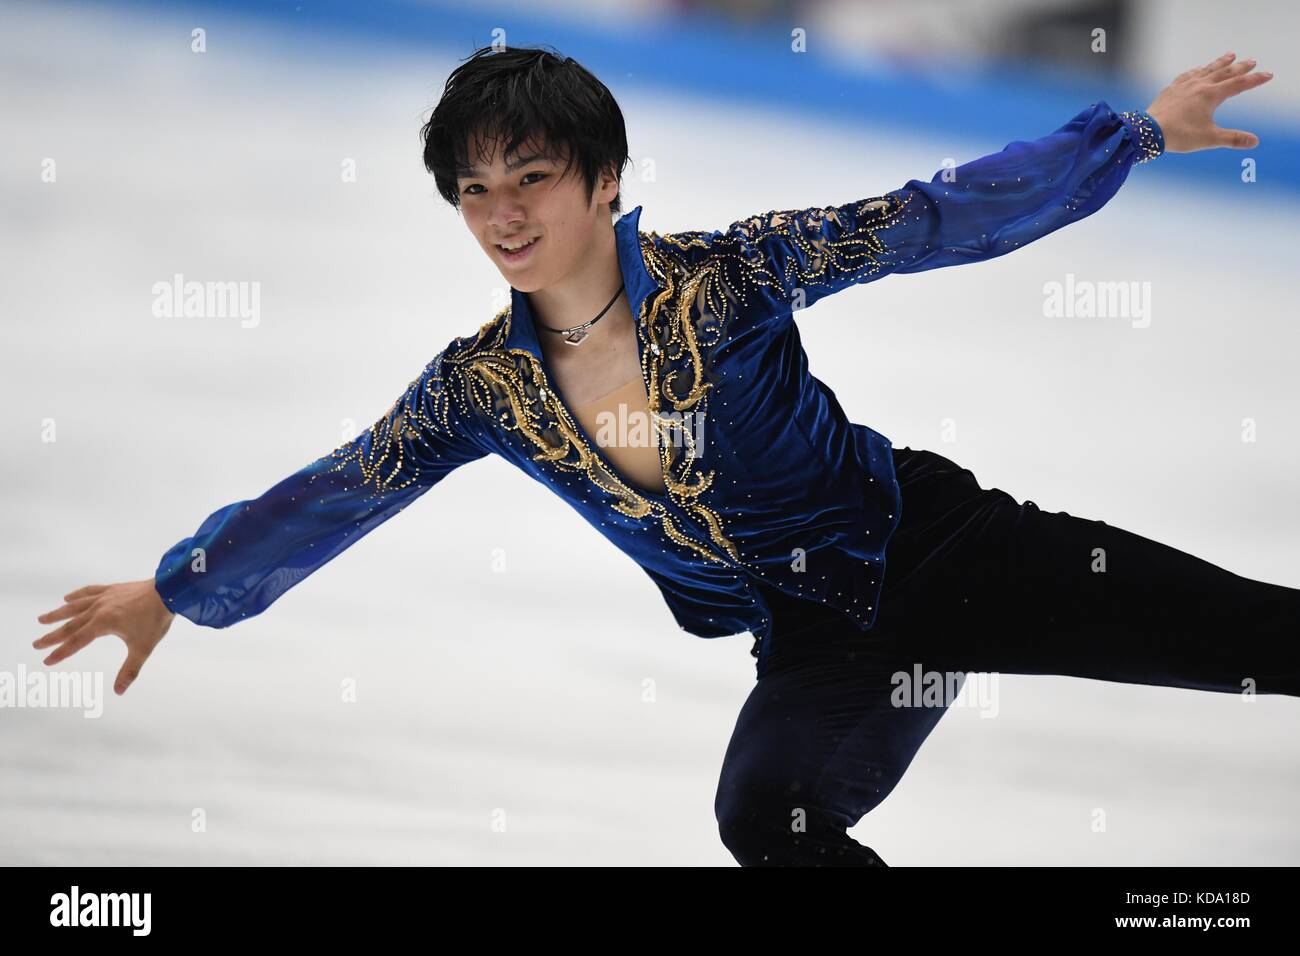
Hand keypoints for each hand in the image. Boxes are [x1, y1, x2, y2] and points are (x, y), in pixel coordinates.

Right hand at [35, 580, 175, 695]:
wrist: (168, 591)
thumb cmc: (155, 620)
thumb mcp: (143, 648)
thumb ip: (130, 670)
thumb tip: (119, 691)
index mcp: (103, 624)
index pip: (77, 641)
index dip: (61, 652)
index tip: (47, 660)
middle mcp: (98, 609)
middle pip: (71, 624)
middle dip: (53, 635)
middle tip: (37, 644)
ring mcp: (104, 597)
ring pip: (75, 606)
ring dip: (58, 614)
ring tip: (42, 619)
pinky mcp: (112, 589)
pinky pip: (89, 591)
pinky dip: (77, 595)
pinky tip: (67, 598)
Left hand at [1145, 52, 1271, 152]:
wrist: (1148, 132)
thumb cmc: (1178, 135)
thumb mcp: (1209, 139)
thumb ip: (1232, 139)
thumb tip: (1254, 142)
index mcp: (1211, 95)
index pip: (1239, 84)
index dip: (1255, 80)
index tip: (1268, 74)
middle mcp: (1199, 85)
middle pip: (1224, 72)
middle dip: (1240, 67)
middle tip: (1252, 61)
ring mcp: (1184, 85)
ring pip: (1206, 70)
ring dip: (1220, 62)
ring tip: (1230, 55)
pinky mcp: (1171, 89)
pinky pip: (1187, 75)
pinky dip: (1197, 70)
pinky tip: (1198, 70)